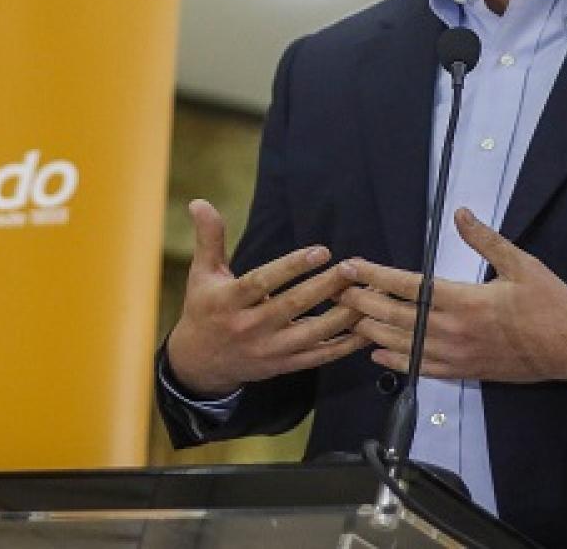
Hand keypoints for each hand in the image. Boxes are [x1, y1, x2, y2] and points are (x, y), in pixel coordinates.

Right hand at [165, 199, 366, 397]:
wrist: (199, 363)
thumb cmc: (204, 310)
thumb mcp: (201, 274)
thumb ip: (209, 238)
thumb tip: (199, 201)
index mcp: (228, 302)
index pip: (262, 282)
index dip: (292, 267)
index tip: (321, 251)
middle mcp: (249, 328)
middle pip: (292, 306)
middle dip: (325, 286)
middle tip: (352, 267)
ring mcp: (268, 350)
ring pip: (311, 334)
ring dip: (343, 315)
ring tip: (366, 293)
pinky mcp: (284, 365)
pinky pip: (319, 357)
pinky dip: (344, 345)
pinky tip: (366, 328)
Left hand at [337, 208, 566, 382]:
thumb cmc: (550, 303)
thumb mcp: (521, 264)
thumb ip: (486, 240)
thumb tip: (460, 213)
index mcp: (464, 300)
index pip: (407, 287)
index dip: (375, 276)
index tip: (351, 267)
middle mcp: (453, 330)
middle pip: (394, 316)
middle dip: (362, 302)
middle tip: (337, 291)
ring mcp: (456, 355)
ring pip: (401, 344)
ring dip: (371, 330)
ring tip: (348, 317)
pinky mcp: (463, 372)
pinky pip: (420, 369)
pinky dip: (395, 361)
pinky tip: (378, 352)